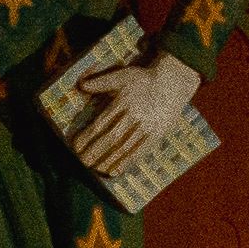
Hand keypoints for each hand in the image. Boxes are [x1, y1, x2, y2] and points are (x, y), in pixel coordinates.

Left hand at [70, 52, 199, 179]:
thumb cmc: (144, 79)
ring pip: (124, 147)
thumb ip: (101, 82)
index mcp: (123, 102)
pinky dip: (127, 162)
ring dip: (108, 160)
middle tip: (82, 162)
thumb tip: (81, 85)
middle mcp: (134, 116)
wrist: (173, 83)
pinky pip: (140, 151)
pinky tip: (115, 171)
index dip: (87, 137)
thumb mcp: (122, 76)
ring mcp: (146, 127)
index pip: (101, 123)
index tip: (76, 146)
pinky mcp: (156, 134)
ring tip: (95, 168)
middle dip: (95, 151)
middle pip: (111, 138)